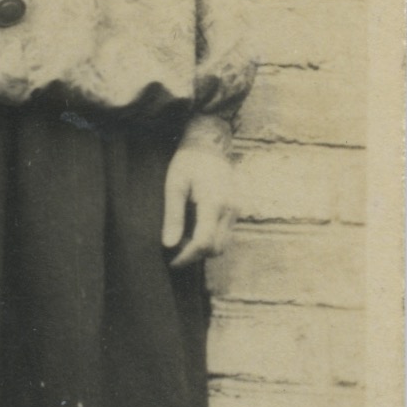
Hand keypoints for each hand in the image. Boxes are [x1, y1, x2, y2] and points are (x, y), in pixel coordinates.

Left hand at [161, 118, 237, 267]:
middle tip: (174, 255)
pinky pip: (226, 235)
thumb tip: (168, 245)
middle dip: (195, 256)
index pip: (204, 242)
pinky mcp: (237, 210)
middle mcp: (230, 209)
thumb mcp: (174, 186)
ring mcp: (237, 210)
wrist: (210, 145)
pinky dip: (211, 241)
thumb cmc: (188, 162)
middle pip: (216, 248)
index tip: (171, 261)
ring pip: (224, 244)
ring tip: (182, 245)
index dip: (187, 256)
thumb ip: (172, 216)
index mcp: (214, 202)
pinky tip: (194, 234)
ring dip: (204, 250)